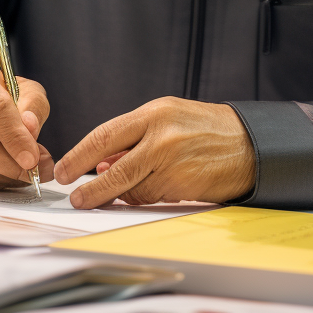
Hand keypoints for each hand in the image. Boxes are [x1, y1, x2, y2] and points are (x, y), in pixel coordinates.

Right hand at [0, 58, 53, 188]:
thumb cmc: (1, 96)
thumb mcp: (25, 90)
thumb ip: (33, 106)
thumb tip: (30, 130)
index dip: (14, 135)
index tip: (33, 158)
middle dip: (6, 161)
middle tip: (32, 172)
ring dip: (0, 175)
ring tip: (24, 174)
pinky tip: (6, 176)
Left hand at [53, 97, 256, 208]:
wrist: (249, 144)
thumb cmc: (207, 130)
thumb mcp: (169, 120)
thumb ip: (134, 140)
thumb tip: (100, 164)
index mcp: (154, 113)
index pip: (105, 134)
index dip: (79, 155)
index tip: (64, 170)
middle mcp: (161, 135)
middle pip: (112, 167)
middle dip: (88, 187)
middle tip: (75, 197)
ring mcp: (172, 162)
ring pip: (130, 187)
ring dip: (117, 195)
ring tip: (111, 195)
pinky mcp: (182, 185)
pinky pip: (150, 198)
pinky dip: (143, 198)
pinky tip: (151, 189)